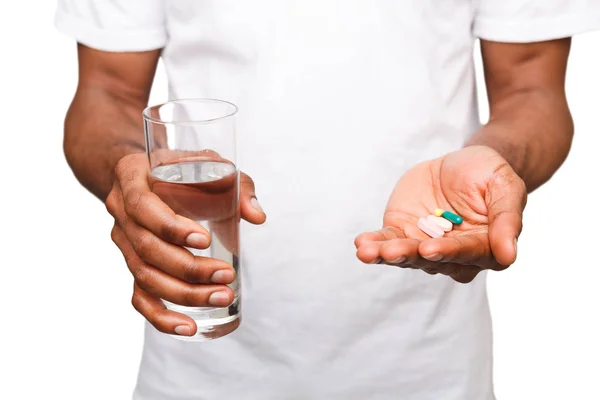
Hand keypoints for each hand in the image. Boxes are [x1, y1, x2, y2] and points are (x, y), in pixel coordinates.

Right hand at [106, 153, 265, 335]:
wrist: (142, 175)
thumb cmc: (179, 167)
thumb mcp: (206, 162)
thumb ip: (235, 183)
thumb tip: (257, 215)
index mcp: (131, 179)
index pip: (143, 207)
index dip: (170, 227)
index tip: (206, 239)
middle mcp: (120, 212)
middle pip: (147, 250)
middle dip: (188, 269)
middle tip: (226, 276)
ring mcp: (124, 242)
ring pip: (144, 277)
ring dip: (183, 294)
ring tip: (222, 297)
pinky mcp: (133, 265)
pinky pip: (139, 297)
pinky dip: (162, 317)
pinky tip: (189, 328)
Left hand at [355, 146, 526, 282]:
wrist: (461, 164)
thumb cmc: (488, 174)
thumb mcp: (505, 186)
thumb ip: (507, 219)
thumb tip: (509, 255)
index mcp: (486, 247)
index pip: (468, 252)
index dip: (448, 251)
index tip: (430, 249)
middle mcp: (455, 255)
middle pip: (432, 259)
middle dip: (410, 255)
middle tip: (392, 252)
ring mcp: (427, 246)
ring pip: (407, 254)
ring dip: (387, 254)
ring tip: (367, 251)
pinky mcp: (404, 233)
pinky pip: (388, 240)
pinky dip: (374, 244)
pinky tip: (362, 244)